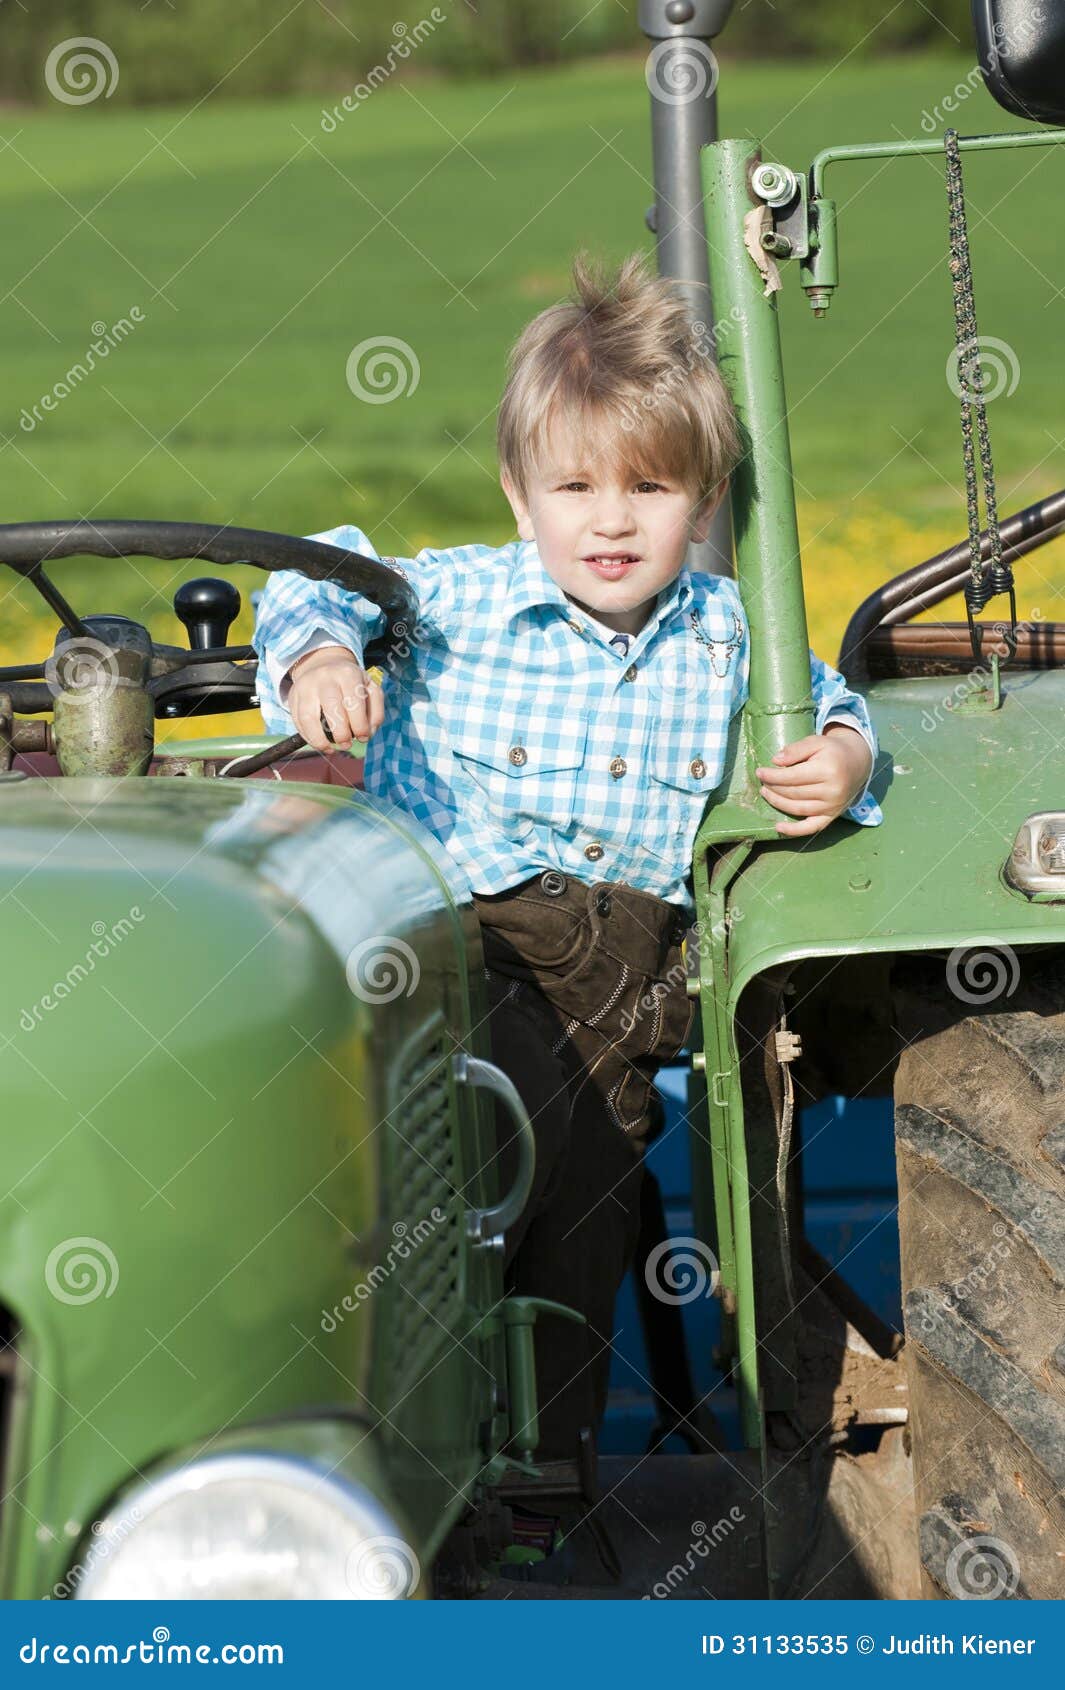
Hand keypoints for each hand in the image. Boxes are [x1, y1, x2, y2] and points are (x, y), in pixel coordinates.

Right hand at [286, 644, 382, 751]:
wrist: (324, 664)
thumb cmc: (351, 683)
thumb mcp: (370, 689)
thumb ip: (375, 712)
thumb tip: (369, 733)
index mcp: (348, 674)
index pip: (354, 703)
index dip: (360, 725)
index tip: (363, 737)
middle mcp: (325, 677)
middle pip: (331, 708)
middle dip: (341, 733)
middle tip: (346, 744)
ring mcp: (306, 686)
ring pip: (308, 717)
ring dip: (319, 739)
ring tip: (330, 749)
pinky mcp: (293, 696)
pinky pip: (297, 721)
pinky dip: (307, 737)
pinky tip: (319, 744)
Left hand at [755, 723, 872, 838]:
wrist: (857, 763)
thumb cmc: (832, 751)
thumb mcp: (816, 742)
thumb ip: (796, 749)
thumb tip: (775, 761)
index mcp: (827, 770)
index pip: (792, 777)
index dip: (773, 776)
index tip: (760, 772)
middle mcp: (831, 791)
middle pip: (793, 793)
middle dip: (773, 787)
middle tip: (762, 781)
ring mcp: (832, 806)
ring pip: (797, 809)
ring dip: (777, 803)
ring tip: (766, 793)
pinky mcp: (832, 816)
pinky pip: (811, 827)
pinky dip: (794, 830)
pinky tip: (778, 827)